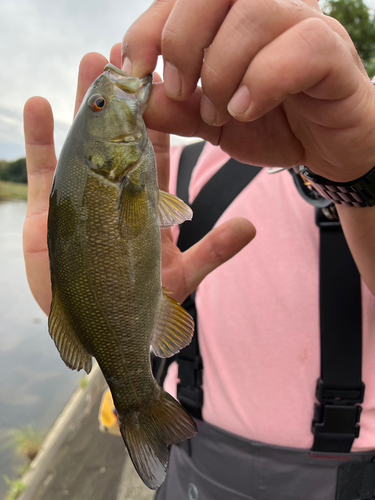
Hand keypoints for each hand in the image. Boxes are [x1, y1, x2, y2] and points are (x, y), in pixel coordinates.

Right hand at [23, 44, 254, 314]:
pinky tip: (39, 104)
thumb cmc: (139, 307)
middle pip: (118, 137)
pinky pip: (43, 169)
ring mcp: (81, 199)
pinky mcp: (50, 211)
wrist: (98, 331)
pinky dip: (40, 139)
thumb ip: (212, 252)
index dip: (160, 118)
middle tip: (126, 52)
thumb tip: (252, 226)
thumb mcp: (179, 278)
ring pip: (82, 143)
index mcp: (146, 205)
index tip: (163, 82)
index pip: (156, 153)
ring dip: (85, 104)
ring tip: (89, 62)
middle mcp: (114, 196)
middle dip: (123, 97)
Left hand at [123, 0, 374, 181]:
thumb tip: (124, 82)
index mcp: (232, 17)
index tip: (138, 69)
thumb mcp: (209, 120)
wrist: (323, 147)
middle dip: (184, 41)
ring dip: (225, 68)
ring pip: (256, 11)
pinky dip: (263, 80)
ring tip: (222, 111)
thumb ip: (172, 105)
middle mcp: (269, 8)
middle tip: (185, 91)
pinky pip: (301, 46)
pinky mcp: (334, 52)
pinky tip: (248, 110)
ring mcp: (304, 24)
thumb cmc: (269, 123)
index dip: (151, 25)